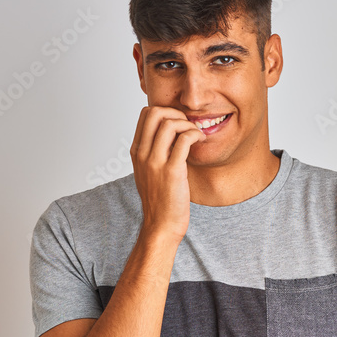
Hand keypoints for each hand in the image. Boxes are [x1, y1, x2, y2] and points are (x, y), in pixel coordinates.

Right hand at [131, 105, 205, 243]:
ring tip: (196, 135)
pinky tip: (200, 141)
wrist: (161, 225)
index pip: (145, 114)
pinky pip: (184, 140)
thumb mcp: (148, 172)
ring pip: (170, 123)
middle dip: (176, 113)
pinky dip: (195, 134)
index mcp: (136, 152)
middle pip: (155, 112)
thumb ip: (153, 152)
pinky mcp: (172, 171)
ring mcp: (155, 162)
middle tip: (188, 125)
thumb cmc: (159, 200)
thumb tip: (169, 133)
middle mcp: (142, 154)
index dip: (165, 111)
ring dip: (188, 124)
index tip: (179, 122)